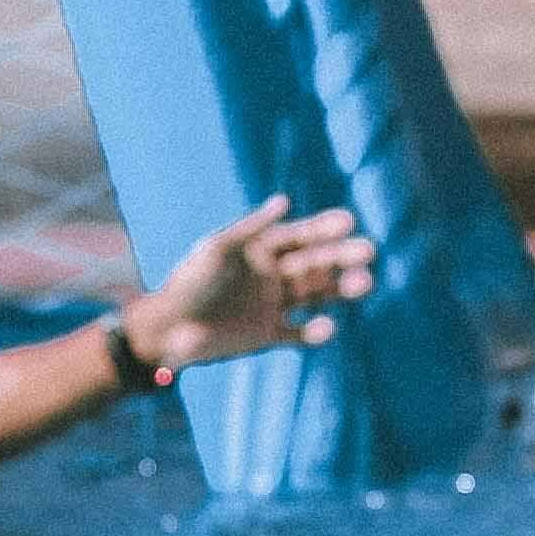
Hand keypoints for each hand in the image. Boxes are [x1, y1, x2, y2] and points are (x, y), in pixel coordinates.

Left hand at [119, 199, 374, 376]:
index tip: (347, 221)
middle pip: (315, 263)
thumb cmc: (188, 283)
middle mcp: (271, 275)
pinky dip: (315, 333)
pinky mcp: (267, 335)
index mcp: (259, 250)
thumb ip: (250, 227)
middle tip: (368, 252)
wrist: (166, 329)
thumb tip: (285, 200)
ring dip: (340, 288)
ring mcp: (272, 305)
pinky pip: (298, 334)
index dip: (323, 228)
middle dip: (342, 256)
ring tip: (365, 283)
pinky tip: (327, 328)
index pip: (299, 236)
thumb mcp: (216, 249)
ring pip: (316, 295)